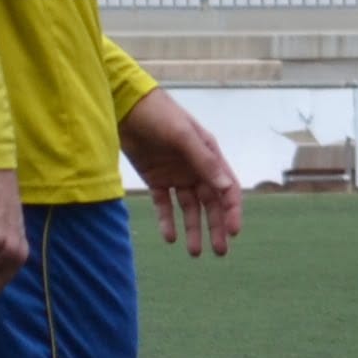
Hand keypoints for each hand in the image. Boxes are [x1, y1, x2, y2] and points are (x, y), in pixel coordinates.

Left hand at [118, 88, 244, 258]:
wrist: (124, 105)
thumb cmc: (159, 114)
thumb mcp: (182, 136)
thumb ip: (204, 162)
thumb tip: (225, 189)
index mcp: (209, 156)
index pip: (227, 188)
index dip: (232, 211)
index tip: (233, 233)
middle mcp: (195, 167)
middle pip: (210, 204)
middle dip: (216, 227)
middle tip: (219, 252)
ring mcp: (175, 174)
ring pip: (189, 208)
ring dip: (193, 229)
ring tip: (194, 252)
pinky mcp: (155, 179)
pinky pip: (164, 205)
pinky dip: (167, 221)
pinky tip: (169, 237)